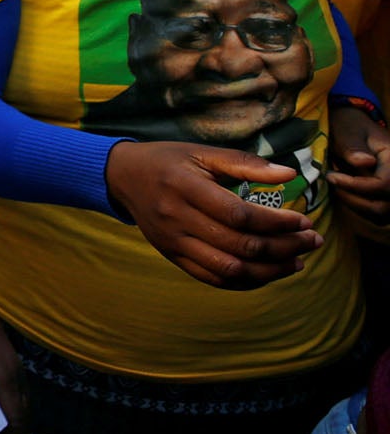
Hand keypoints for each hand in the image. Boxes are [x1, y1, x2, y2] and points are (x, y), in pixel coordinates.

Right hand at [105, 140, 323, 288]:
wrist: (123, 176)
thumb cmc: (168, 160)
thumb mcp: (203, 152)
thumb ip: (245, 163)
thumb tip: (288, 174)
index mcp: (184, 187)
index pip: (239, 215)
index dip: (277, 223)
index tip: (304, 220)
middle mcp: (176, 218)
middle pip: (239, 245)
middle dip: (284, 247)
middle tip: (311, 241)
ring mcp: (173, 241)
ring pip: (229, 268)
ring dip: (270, 270)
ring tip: (296, 261)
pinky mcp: (172, 255)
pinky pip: (212, 278)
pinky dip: (245, 280)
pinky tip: (267, 272)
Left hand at [328, 106, 389, 224]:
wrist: (353, 124)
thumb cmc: (349, 126)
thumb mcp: (348, 131)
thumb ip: (354, 147)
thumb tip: (364, 163)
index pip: (384, 185)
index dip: (356, 186)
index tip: (331, 176)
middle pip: (384, 206)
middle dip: (353, 198)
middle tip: (331, 182)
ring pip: (381, 214)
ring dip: (355, 205)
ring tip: (337, 186)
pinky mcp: (387, 197)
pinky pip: (378, 215)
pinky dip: (360, 209)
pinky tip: (345, 193)